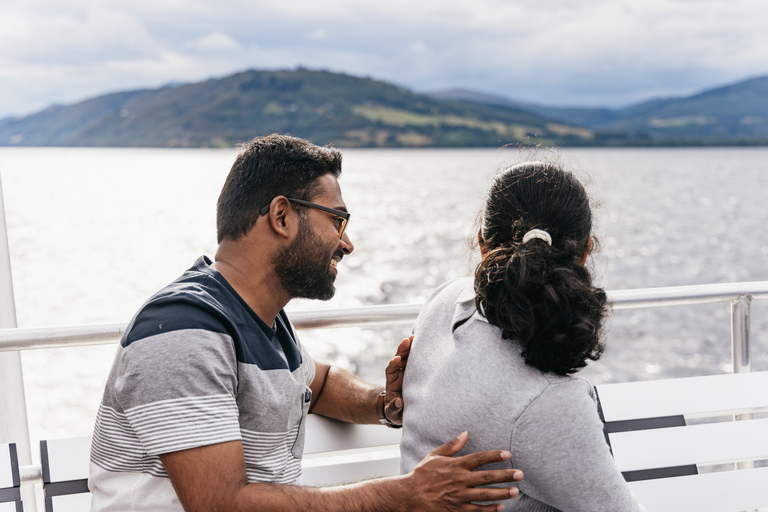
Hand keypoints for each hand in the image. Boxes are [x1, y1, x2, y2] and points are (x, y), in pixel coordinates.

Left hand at [383, 335, 411, 424]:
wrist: (403, 412)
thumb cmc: (397, 413)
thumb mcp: (393, 414)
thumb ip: (394, 409)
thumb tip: (398, 402)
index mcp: (392, 384)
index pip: (391, 371)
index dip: (393, 365)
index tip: (396, 359)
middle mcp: (399, 375)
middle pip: (398, 360)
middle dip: (402, 350)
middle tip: (407, 340)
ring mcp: (407, 373)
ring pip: (407, 358)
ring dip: (410, 347)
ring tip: (414, 337)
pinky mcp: (415, 373)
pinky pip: (416, 361)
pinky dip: (418, 353)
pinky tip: (423, 344)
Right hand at [403, 432, 522, 511]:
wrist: (409, 495)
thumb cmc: (422, 474)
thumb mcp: (434, 456)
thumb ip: (451, 446)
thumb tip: (465, 434)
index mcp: (455, 465)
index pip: (479, 458)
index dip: (494, 456)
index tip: (507, 454)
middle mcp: (459, 480)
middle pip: (487, 477)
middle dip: (505, 475)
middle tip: (520, 474)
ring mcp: (459, 496)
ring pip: (485, 495)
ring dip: (502, 493)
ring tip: (515, 491)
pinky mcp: (456, 509)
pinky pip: (476, 510)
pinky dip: (489, 510)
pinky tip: (499, 508)